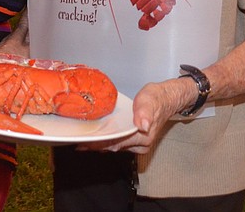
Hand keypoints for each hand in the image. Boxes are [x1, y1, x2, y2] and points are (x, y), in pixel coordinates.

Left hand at [77, 78, 191, 153]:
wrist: (167, 99)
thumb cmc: (157, 98)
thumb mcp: (150, 99)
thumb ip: (145, 112)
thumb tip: (143, 124)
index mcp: (143, 137)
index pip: (117, 142)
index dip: (100, 143)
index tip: (85, 143)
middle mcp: (140, 144)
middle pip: (113, 147)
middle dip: (96, 145)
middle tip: (77, 142)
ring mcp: (137, 144)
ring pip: (114, 146)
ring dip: (99, 144)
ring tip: (82, 141)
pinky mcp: (134, 140)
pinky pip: (117, 143)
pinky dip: (105, 141)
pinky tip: (94, 137)